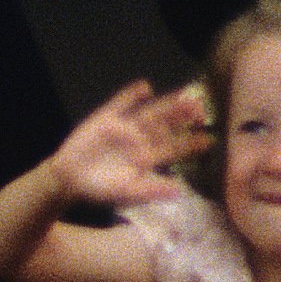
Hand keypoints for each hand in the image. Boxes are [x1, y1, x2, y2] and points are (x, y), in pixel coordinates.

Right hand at [48, 80, 209, 208]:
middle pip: (166, 125)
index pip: (174, 148)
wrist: (69, 179)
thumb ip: (151, 190)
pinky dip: (131, 95)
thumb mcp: (127, 193)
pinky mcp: (105, 118)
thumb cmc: (100, 188)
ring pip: (149, 112)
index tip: (211, 139)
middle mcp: (140, 139)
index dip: (191, 143)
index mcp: (148, 158)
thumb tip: (180, 191)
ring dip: (166, 104)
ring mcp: (124, 127)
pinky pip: (121, 103)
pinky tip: (145, 88)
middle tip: (201, 110)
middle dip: (183, 118)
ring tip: (184, 96)